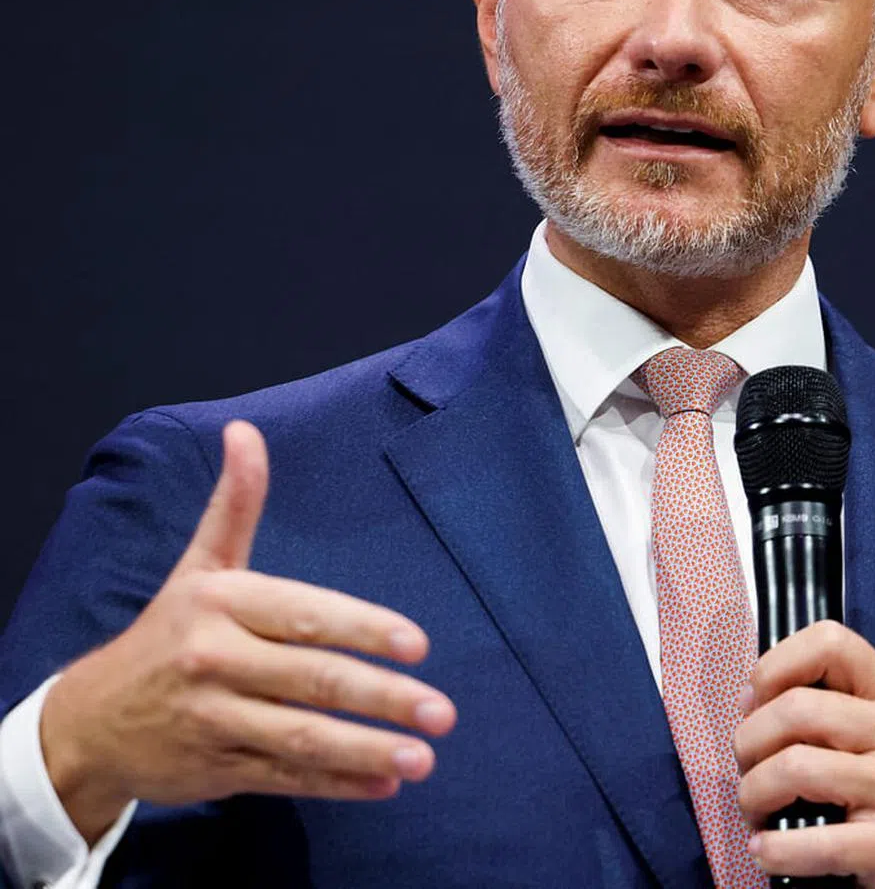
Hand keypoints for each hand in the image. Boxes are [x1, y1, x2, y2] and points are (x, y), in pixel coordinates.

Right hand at [40, 420, 456, 845]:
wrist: (91, 719)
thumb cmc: (167, 631)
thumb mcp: (200, 564)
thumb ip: (235, 503)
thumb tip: (246, 431)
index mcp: (221, 604)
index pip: (303, 615)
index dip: (362, 629)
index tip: (417, 644)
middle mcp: (216, 662)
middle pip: (310, 681)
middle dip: (381, 697)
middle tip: (442, 711)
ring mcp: (217, 723)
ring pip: (300, 738)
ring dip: (365, 750)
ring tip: (422, 758)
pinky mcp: (218, 773)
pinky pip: (285, 780)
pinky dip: (336, 784)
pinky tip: (384, 783)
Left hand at [734, 621, 874, 888]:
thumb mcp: (873, 732)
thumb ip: (820, 704)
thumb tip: (750, 702)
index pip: (830, 641)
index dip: (775, 665)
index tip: (756, 702)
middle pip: (797, 708)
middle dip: (750, 741)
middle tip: (748, 770)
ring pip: (795, 766)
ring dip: (754, 793)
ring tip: (756, 811)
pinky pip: (813, 840)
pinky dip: (775, 848)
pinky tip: (766, 850)